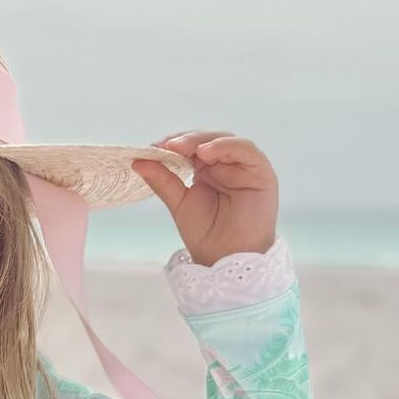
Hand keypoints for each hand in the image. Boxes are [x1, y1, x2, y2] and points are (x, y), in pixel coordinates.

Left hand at [131, 132, 278, 266]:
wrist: (226, 259)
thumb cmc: (206, 234)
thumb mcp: (179, 203)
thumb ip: (162, 180)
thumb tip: (138, 161)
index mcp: (207, 169)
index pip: (191, 146)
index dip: (173, 143)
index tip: (152, 147)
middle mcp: (227, 164)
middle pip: (207, 140)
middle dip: (185, 140)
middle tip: (165, 145)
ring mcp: (244, 167)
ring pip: (226, 140)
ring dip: (202, 140)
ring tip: (181, 147)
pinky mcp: (260, 172)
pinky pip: (246, 150)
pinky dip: (225, 146)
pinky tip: (205, 152)